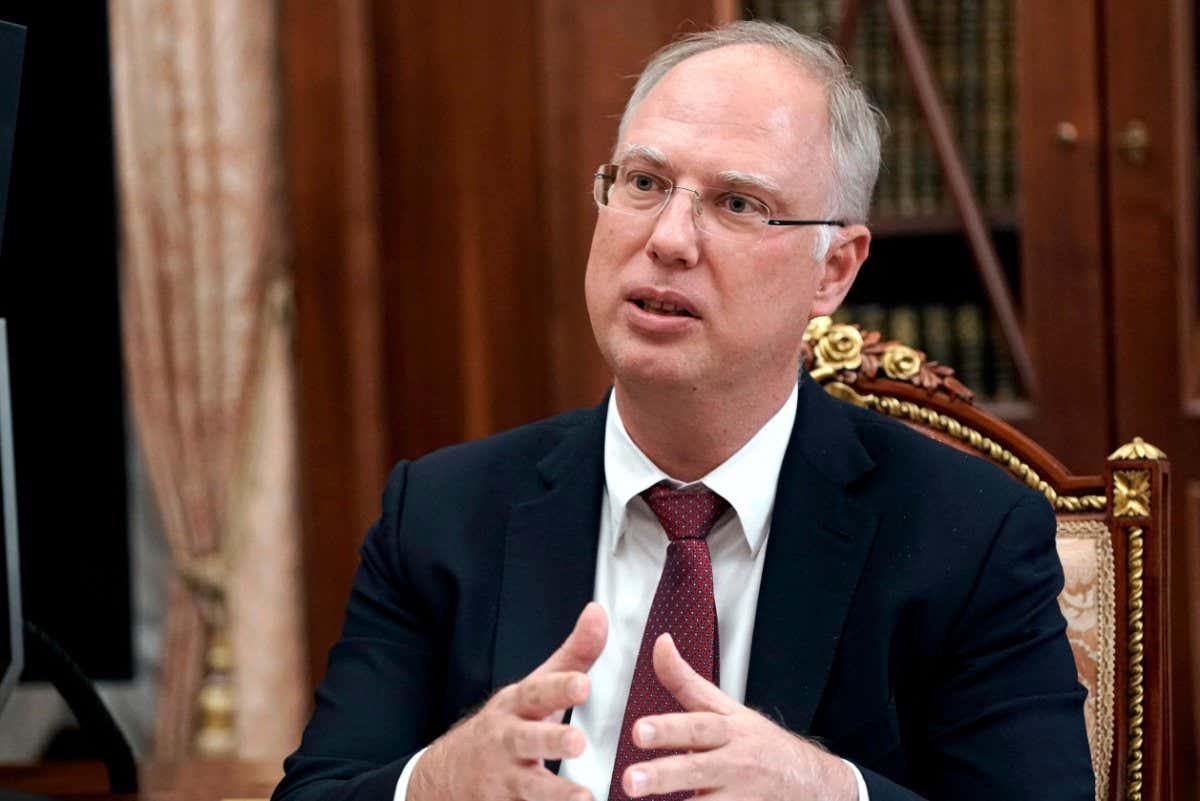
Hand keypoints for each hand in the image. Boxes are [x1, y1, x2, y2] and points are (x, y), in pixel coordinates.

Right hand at [410, 602, 607, 800]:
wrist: (448, 774)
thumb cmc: (507, 724)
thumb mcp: (534, 688)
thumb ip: (573, 656)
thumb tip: (598, 613)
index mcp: (517, 706)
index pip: (537, 693)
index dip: (560, 688)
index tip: (583, 684)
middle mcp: (507, 741)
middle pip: (527, 739)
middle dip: (551, 741)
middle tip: (578, 742)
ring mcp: (504, 779)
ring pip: (529, 787)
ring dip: (555, 794)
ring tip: (585, 797)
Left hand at [620, 633, 857, 800]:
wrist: (811, 781)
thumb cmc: (758, 743)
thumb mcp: (726, 710)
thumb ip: (687, 682)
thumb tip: (661, 642)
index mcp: (728, 731)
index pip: (696, 726)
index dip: (667, 728)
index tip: (637, 731)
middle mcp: (734, 764)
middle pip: (698, 769)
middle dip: (663, 775)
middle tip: (630, 781)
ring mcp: (742, 797)